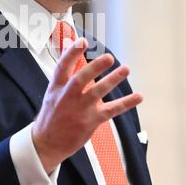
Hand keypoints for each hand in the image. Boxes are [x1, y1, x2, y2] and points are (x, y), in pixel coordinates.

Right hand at [32, 37, 142, 173]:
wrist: (47, 143)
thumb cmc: (52, 115)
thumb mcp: (53, 92)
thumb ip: (66, 72)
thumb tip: (72, 47)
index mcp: (57, 87)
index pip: (62, 66)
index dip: (72, 53)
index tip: (83, 41)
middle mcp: (67, 97)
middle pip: (81, 79)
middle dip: (94, 68)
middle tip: (109, 58)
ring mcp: (79, 110)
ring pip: (97, 93)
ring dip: (112, 80)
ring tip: (125, 69)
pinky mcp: (90, 122)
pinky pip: (110, 111)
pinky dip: (125, 103)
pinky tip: (138, 97)